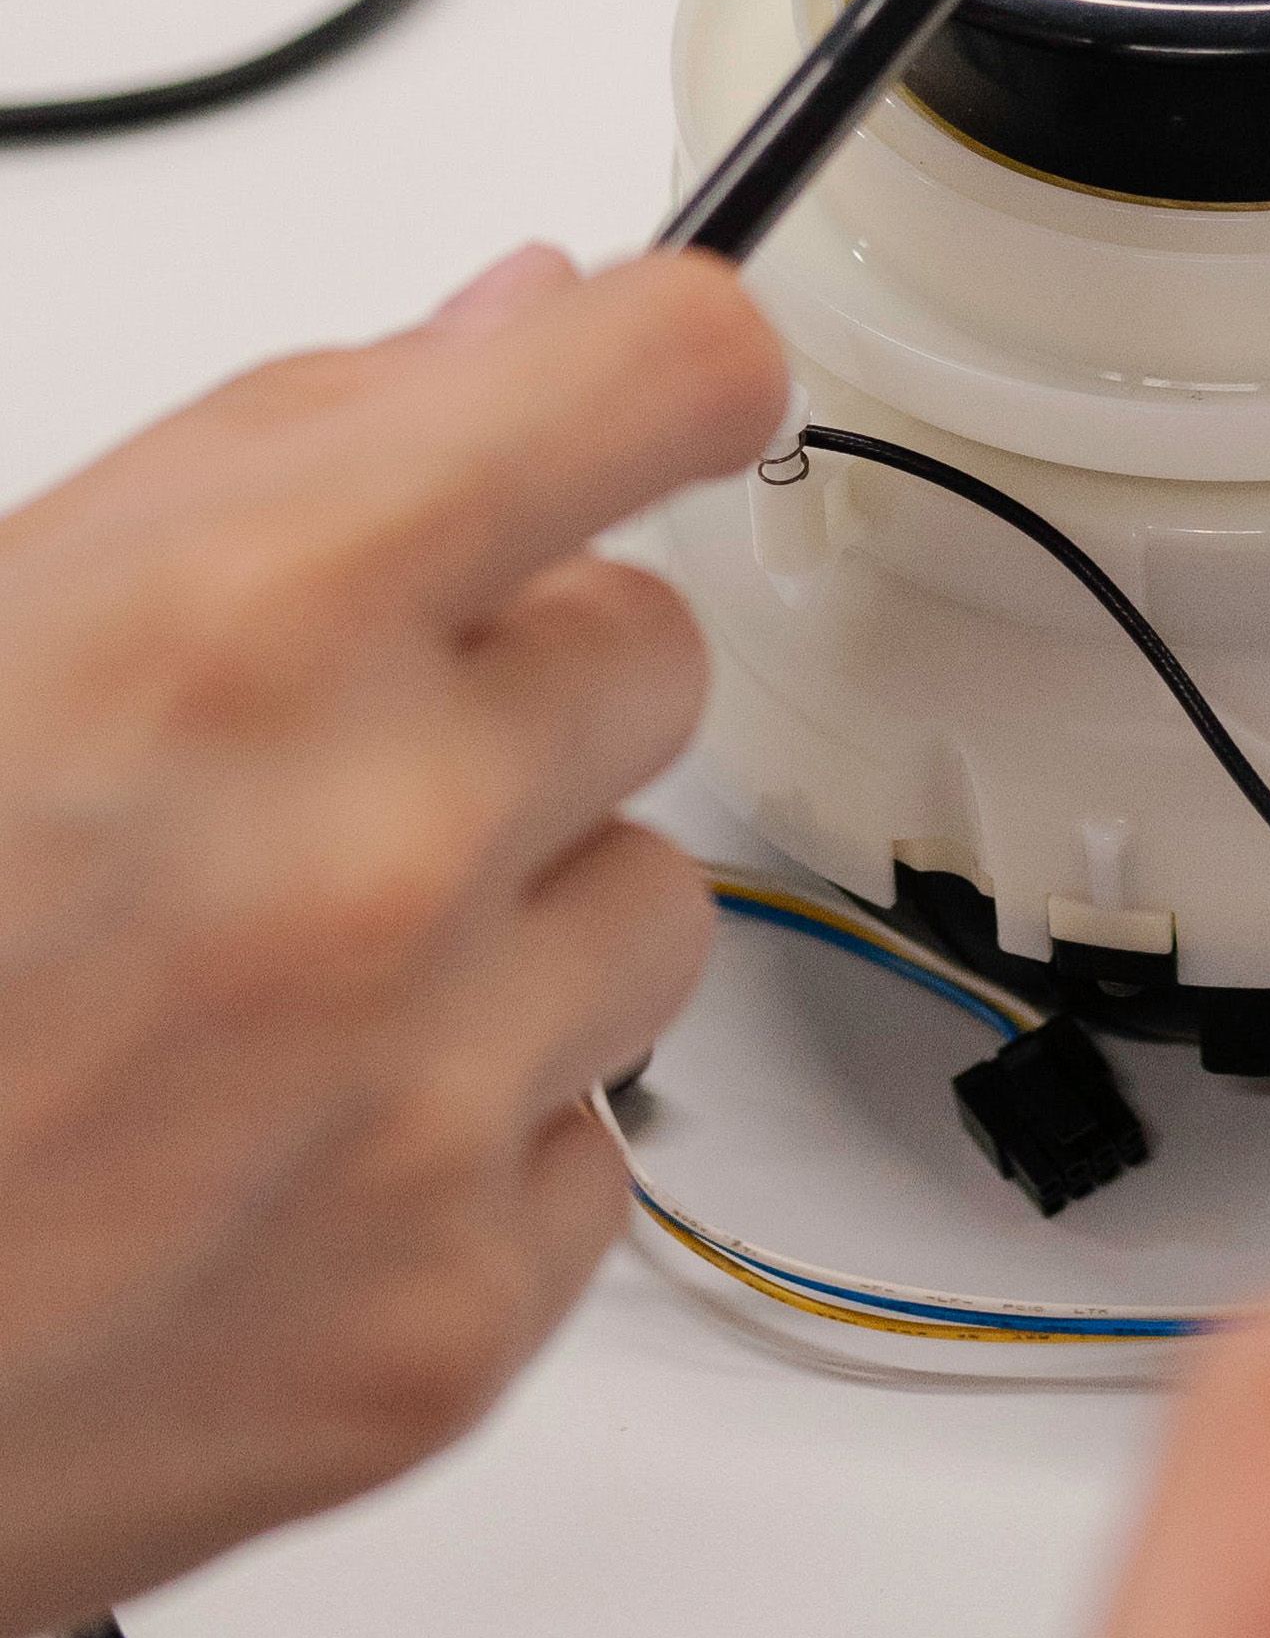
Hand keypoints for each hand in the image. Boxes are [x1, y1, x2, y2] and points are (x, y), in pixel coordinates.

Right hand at [0, 245, 783, 1637]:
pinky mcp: (451, 1322)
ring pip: (649, 908)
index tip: (650, 394)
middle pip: (652, 657)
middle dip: (503, 687)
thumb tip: (513, 315)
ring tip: (247, 993)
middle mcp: (382, 854)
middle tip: (284, 775)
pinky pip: (589, 1146)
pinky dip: (460, 1143)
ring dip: (505, 923)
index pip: (654, 377)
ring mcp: (434, 1104)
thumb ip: (250, 462)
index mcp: (239, 629)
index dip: (662, 368)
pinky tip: (247, 1164)